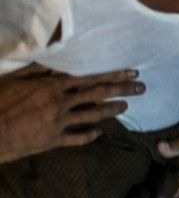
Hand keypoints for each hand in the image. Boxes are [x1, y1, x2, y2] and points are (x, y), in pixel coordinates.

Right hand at [0, 65, 143, 163]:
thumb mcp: (17, 78)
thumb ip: (39, 69)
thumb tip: (57, 56)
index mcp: (53, 85)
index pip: (91, 77)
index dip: (113, 75)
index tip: (132, 72)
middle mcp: (61, 103)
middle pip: (98, 95)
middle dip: (122, 90)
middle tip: (141, 89)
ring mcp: (58, 123)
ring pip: (93, 116)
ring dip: (111, 111)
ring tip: (125, 107)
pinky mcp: (51, 141)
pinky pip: (77, 139)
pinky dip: (90, 136)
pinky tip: (99, 133)